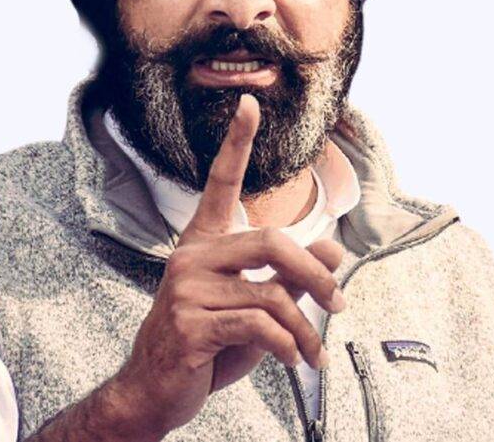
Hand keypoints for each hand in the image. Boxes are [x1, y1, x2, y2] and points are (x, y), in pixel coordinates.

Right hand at [115, 94, 345, 437]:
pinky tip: (292, 358)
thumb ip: (290, 276)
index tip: (249, 104)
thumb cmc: (207, 342)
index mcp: (204, 242)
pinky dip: (288, 345)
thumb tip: (334, 249)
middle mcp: (191, 255)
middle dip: (315, 273)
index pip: (220, 181)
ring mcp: (186, 287)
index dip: (236, 141)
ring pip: (271, 293)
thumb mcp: (256, 305)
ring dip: (306, 329)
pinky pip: (259, 325)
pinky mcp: (189, 322)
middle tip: (339, 299)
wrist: (154, 390)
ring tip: (314, 351)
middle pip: (271, 242)